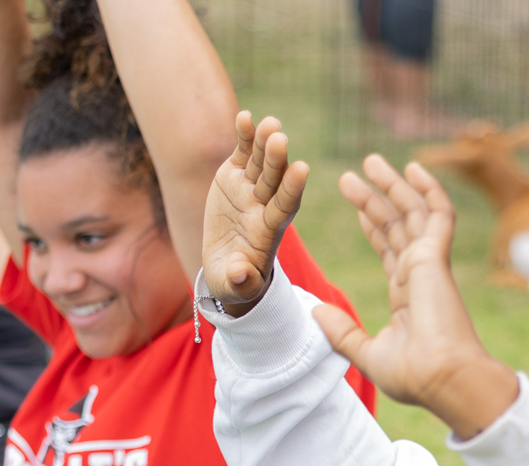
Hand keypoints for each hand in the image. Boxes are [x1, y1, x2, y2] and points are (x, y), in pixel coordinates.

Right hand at [202, 112, 308, 311]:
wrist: (226, 263)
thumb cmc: (234, 280)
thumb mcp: (235, 286)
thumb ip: (241, 281)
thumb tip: (240, 275)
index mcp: (269, 230)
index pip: (285, 207)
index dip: (292, 188)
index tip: (302, 169)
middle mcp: (264, 205)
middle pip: (274, 179)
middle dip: (277, 160)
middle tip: (280, 138)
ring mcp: (250, 188)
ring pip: (261, 162)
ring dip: (264, 142)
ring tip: (269, 123)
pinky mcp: (234, 176)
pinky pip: (242, 153)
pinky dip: (244, 135)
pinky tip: (245, 117)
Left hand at [314, 154, 517, 437]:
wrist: (442, 379)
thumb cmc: (414, 376)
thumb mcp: (367, 353)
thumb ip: (342, 331)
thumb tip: (316, 311)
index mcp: (407, 295)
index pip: (390, 250)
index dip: (374, 226)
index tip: (358, 206)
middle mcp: (419, 275)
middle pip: (396, 226)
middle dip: (375, 198)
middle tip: (352, 175)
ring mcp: (429, 264)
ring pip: (412, 213)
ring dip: (392, 186)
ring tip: (370, 161)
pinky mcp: (436, 258)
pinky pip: (437, 214)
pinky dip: (428, 190)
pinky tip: (413, 168)